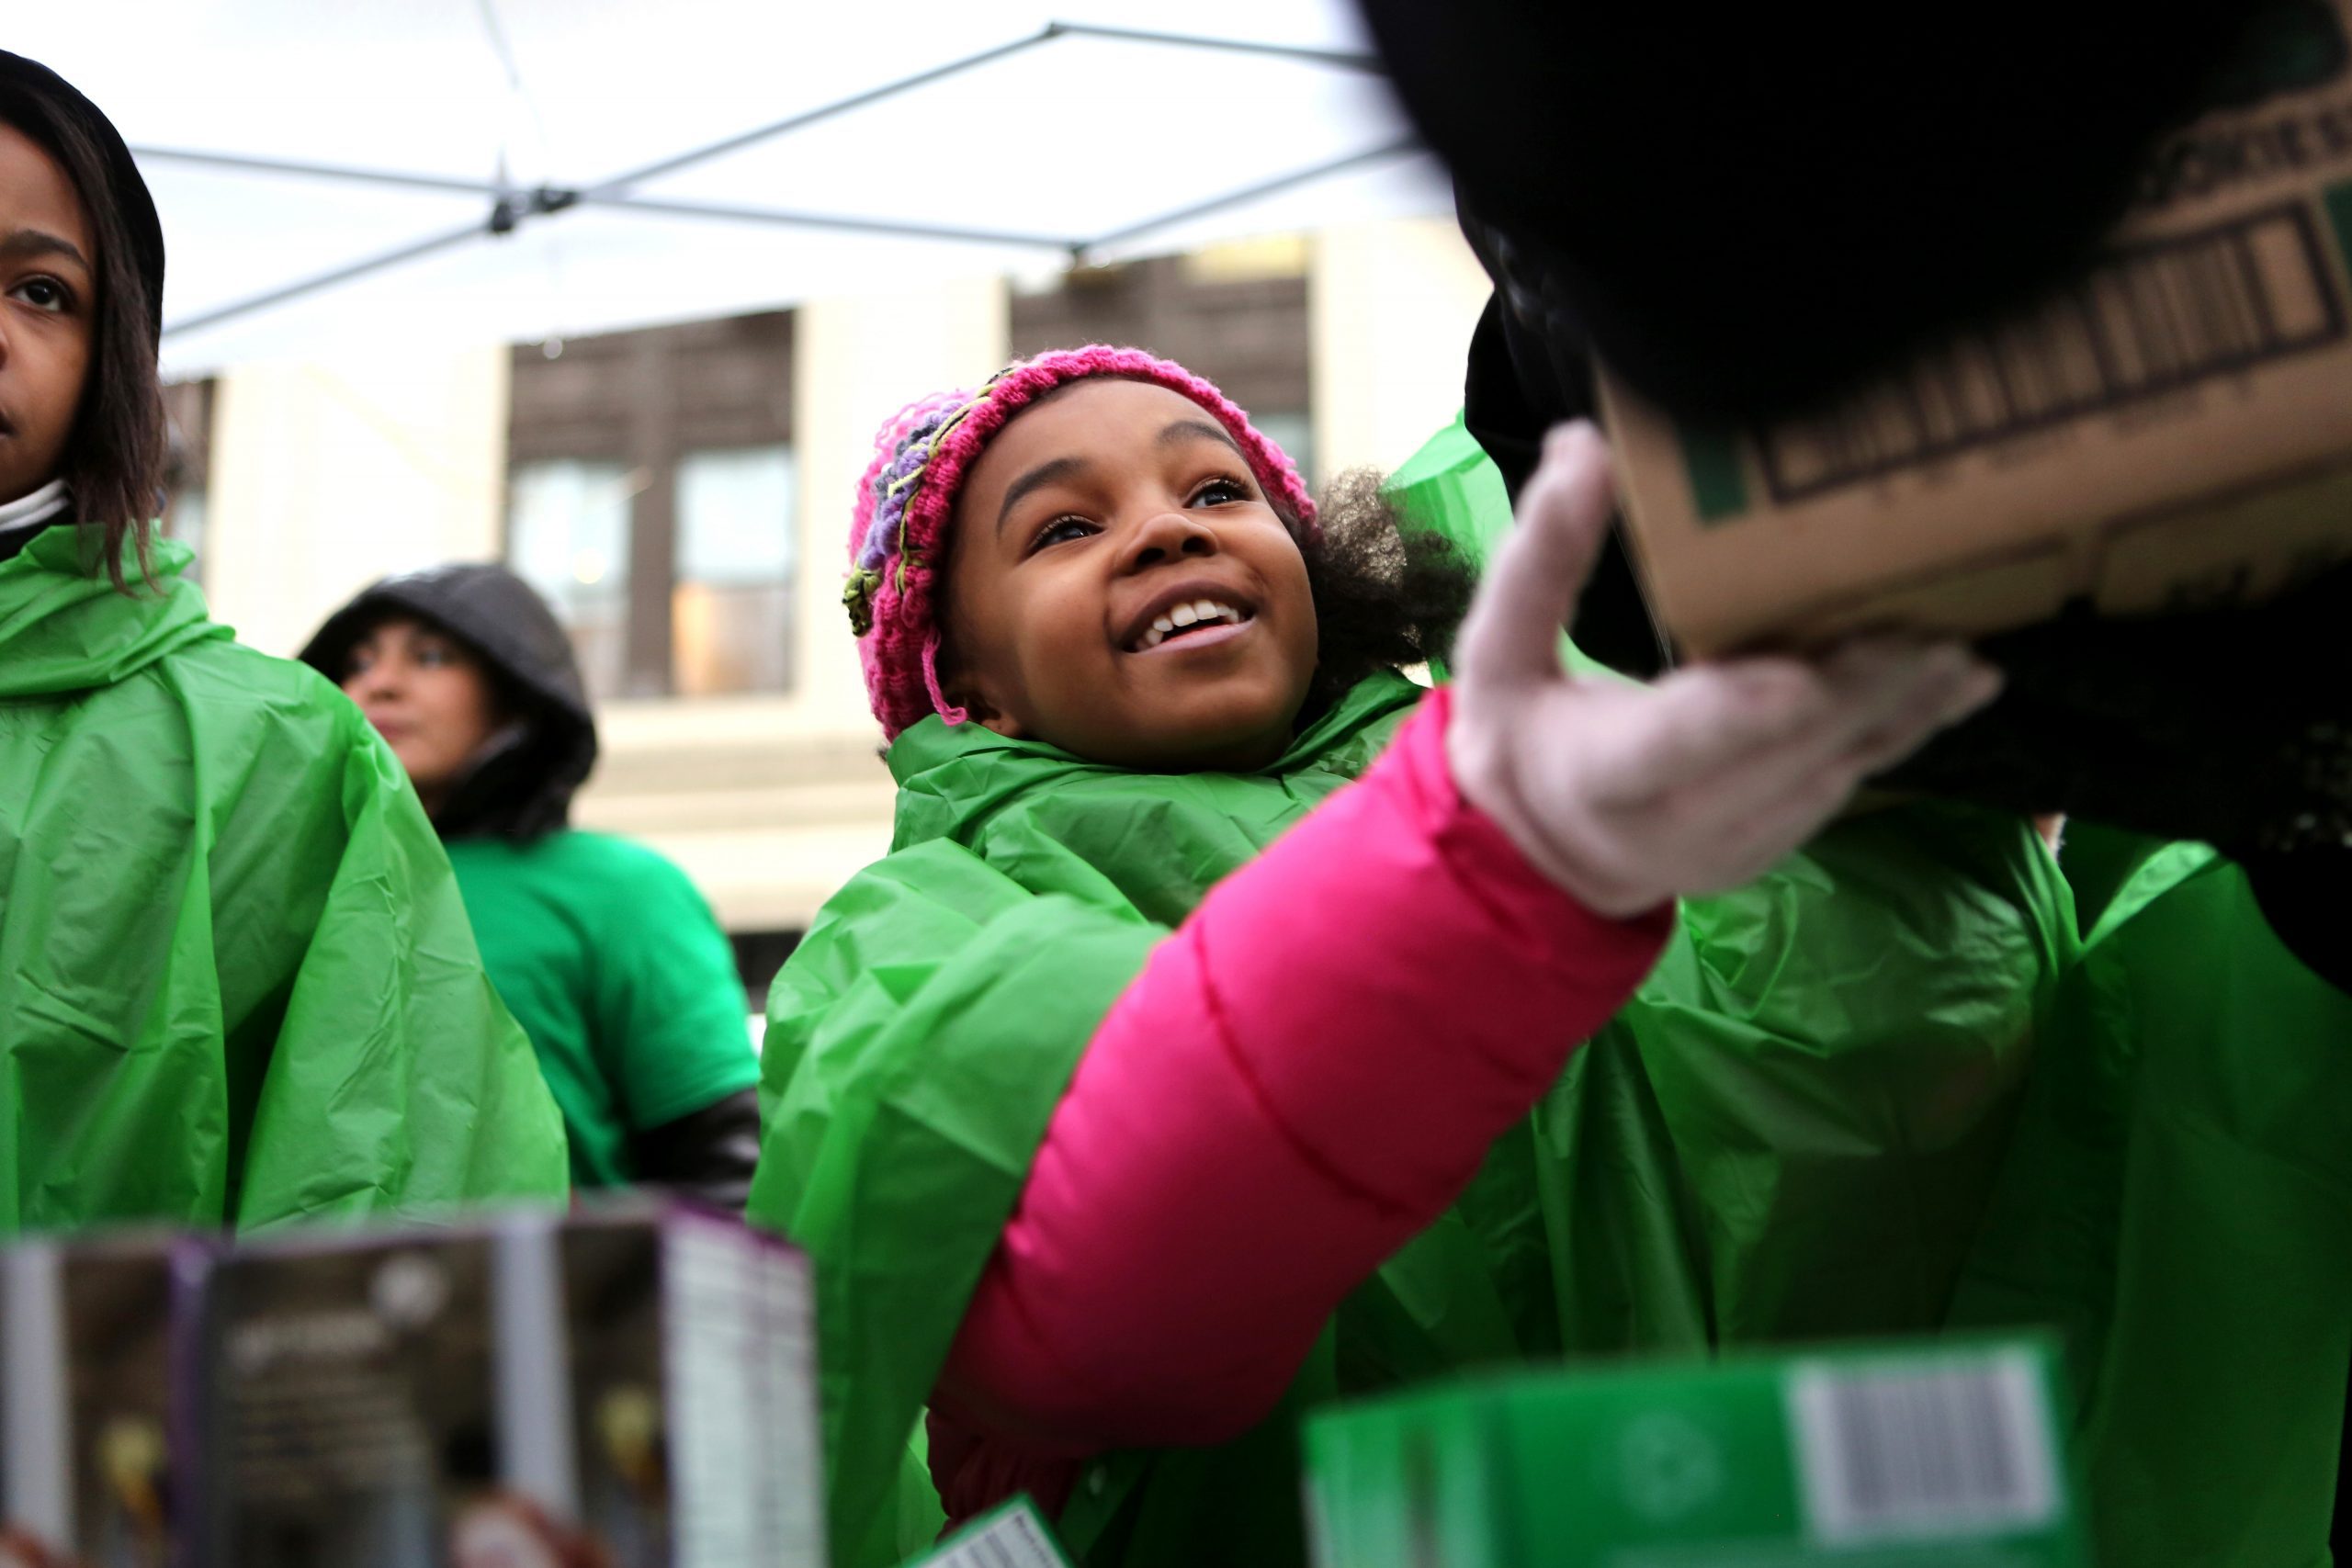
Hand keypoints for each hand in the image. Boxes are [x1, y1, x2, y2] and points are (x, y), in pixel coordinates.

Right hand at [1447, 422, 2001, 916]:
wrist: (1542, 859)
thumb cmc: (1519, 736)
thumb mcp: (1496, 654)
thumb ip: (1539, 560)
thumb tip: (1583, 443)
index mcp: (1597, 775)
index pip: (1670, 743)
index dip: (1736, 713)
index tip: (1801, 677)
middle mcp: (1676, 825)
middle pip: (1780, 755)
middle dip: (1856, 691)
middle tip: (1923, 622)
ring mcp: (1736, 845)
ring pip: (1831, 773)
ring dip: (1899, 708)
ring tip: (1959, 645)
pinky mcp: (1778, 844)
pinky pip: (1850, 784)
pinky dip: (1905, 730)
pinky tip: (1961, 682)